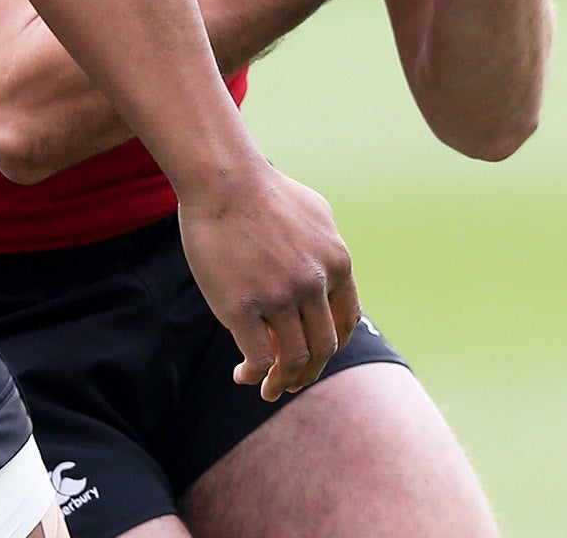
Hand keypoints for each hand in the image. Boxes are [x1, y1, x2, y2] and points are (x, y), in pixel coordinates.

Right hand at [177, 166, 359, 400]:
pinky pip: (259, 358)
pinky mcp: (242, 306)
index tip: (314, 356)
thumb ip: (326, 249)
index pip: (344, 322)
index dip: (331, 347)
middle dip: (309, 373)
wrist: (221, 177)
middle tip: (292, 382)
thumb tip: (328, 275)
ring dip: (282, 382)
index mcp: (336, 262)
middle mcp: (314, 282)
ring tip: (268, 389)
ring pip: (293, 360)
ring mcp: (280, 295)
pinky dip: (255, 374)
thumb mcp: (314, 214)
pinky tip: (243, 374)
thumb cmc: (260, 189)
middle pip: (323, 348)